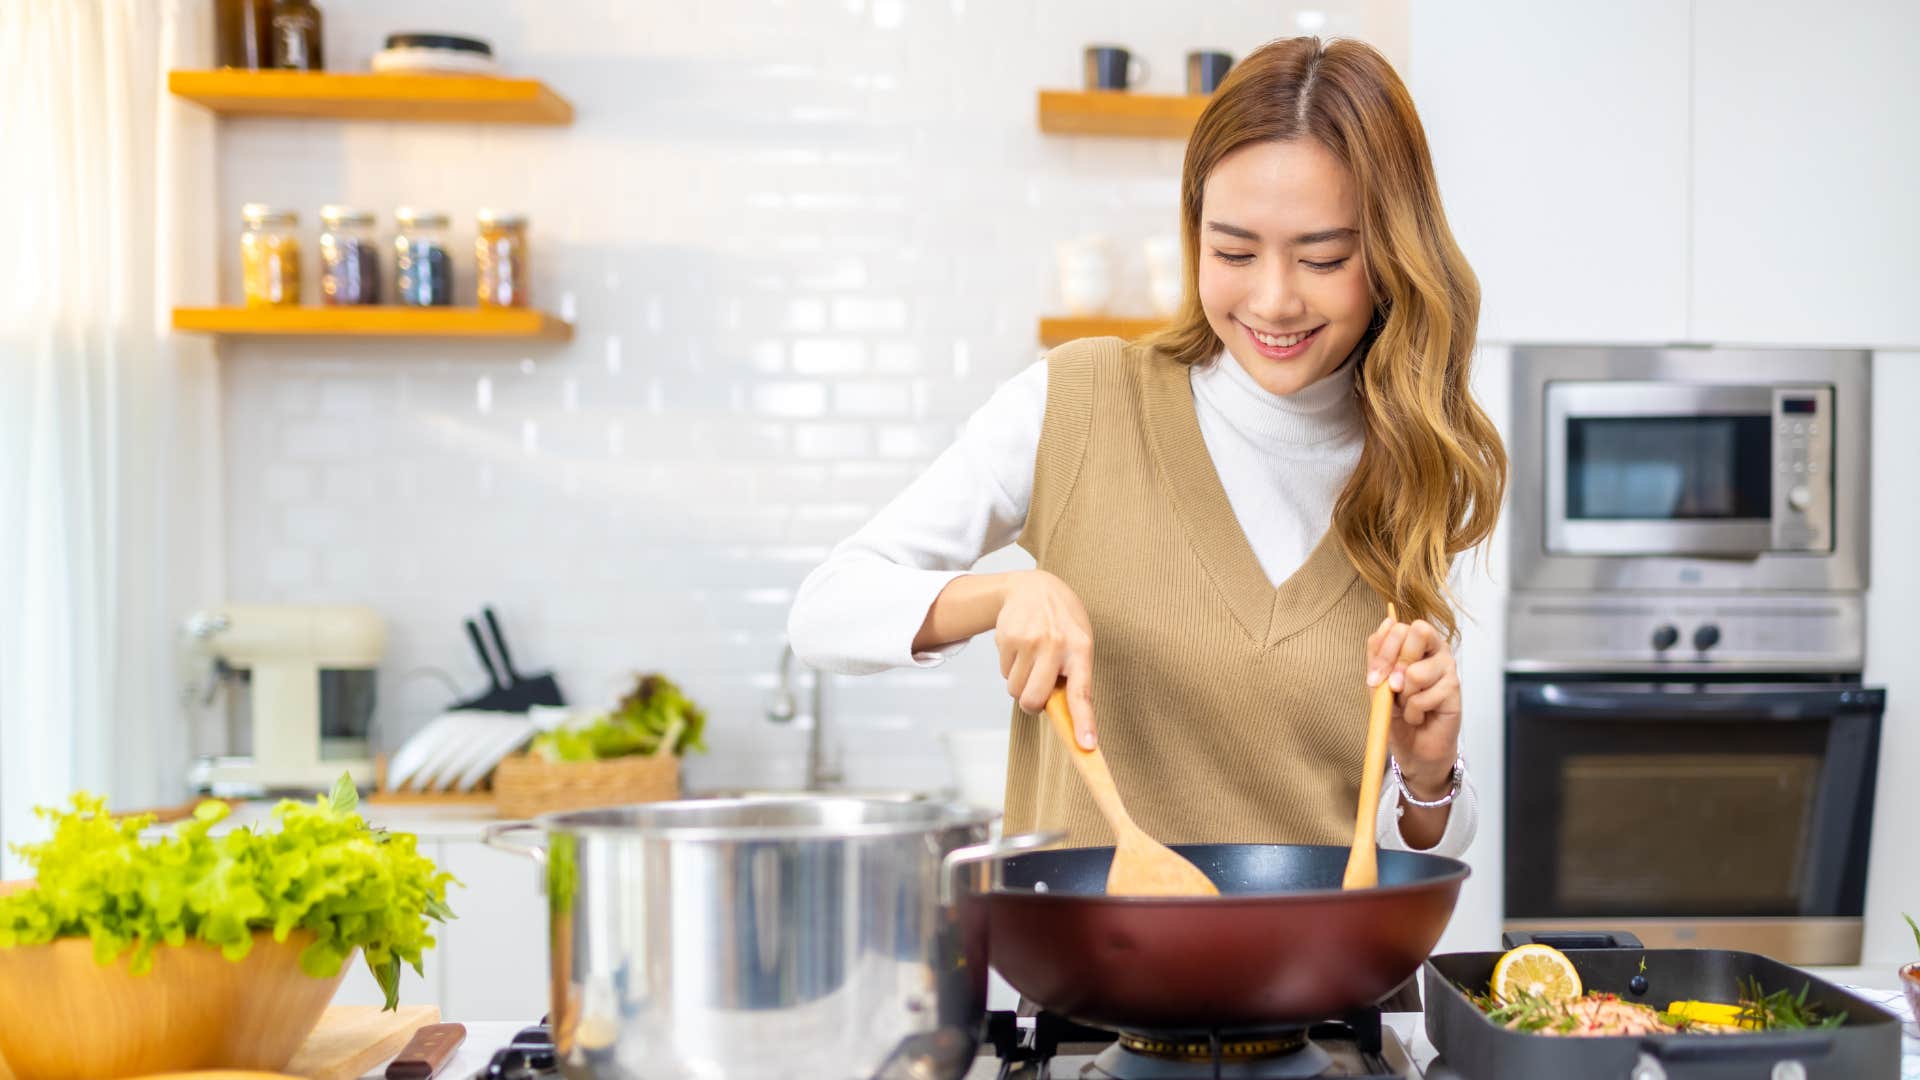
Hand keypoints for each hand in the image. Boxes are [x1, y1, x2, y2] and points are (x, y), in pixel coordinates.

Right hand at [995, 570, 1096, 748]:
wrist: (1033, 587)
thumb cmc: (1062, 624)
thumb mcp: (1078, 643)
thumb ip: (1073, 677)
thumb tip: (1066, 721)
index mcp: (1081, 649)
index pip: (1082, 692)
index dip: (1084, 721)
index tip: (1085, 745)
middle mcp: (1054, 645)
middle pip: (1033, 700)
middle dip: (1031, 704)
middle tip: (1036, 691)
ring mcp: (1028, 640)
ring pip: (1015, 690)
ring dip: (1020, 683)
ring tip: (1031, 659)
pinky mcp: (1006, 637)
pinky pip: (1003, 673)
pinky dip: (1010, 668)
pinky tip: (1019, 647)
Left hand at [1365, 615, 1460, 799]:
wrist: (1412, 747)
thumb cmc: (1397, 712)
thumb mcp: (1378, 681)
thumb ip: (1379, 653)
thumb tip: (1388, 622)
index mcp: (1416, 643)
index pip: (1400, 627)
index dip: (1384, 651)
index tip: (1374, 678)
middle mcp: (1436, 650)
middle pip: (1418, 631)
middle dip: (1395, 664)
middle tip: (1393, 688)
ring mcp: (1448, 668)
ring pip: (1416, 671)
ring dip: (1404, 697)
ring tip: (1409, 705)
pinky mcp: (1455, 690)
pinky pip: (1424, 697)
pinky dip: (1414, 712)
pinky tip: (1420, 716)